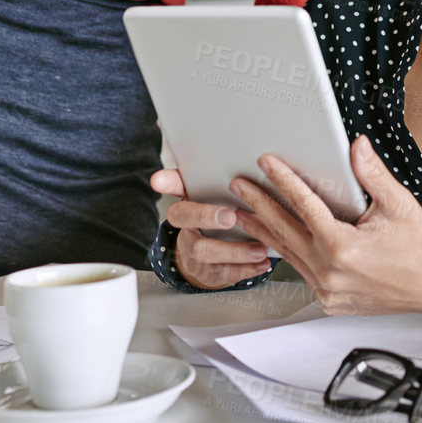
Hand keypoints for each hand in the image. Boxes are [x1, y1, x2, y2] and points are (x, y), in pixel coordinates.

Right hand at [149, 168, 272, 289]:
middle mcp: (186, 232)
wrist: (207, 259)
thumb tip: (200, 148)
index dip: (167, 186)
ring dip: (235, 252)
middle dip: (207, 218)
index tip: (159, 180)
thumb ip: (209, 178)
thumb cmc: (213, 218)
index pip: (175, 195)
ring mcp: (195, 256)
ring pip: (206, 254)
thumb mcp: (210, 198)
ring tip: (260, 248)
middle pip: (185, 221)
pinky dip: (246, 270)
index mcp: (186, 210)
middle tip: (231, 216)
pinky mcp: (209, 275)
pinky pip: (224, 275)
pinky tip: (263, 264)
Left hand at [233, 135, 421, 315]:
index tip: (267, 164)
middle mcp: (331, 272)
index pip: (304, 205)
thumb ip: (372, 174)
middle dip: (259, 205)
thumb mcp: (398, 205)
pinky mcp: (331, 300)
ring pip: (288, 255)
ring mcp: (329, 290)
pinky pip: (302, 273)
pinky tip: (275, 242)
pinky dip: (288, 255)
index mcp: (344, 247)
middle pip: (285, 231)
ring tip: (243, 213)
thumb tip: (356, 147)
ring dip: (264, 232)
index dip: (283, 180)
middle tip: (240, 187)